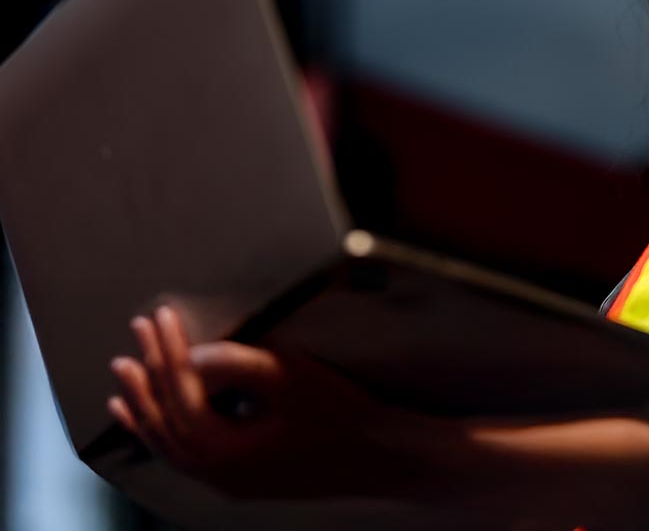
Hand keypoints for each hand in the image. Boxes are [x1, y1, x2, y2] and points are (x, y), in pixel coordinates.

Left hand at [108, 306, 412, 498]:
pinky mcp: (239, 477)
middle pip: (166, 426)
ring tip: (123, 381)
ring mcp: (227, 481)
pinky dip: (164, 434)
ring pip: (170, 447)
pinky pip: (186, 456)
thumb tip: (196, 353)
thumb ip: (240, 364)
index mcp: (226, 452)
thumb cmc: (338, 413)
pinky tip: (156, 423)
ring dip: (146, 410)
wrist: (376, 456)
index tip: (159, 316)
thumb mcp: (292, 379)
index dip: (167, 354)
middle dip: (147, 380)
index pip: (182, 397)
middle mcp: (217, 474)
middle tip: (132, 339)